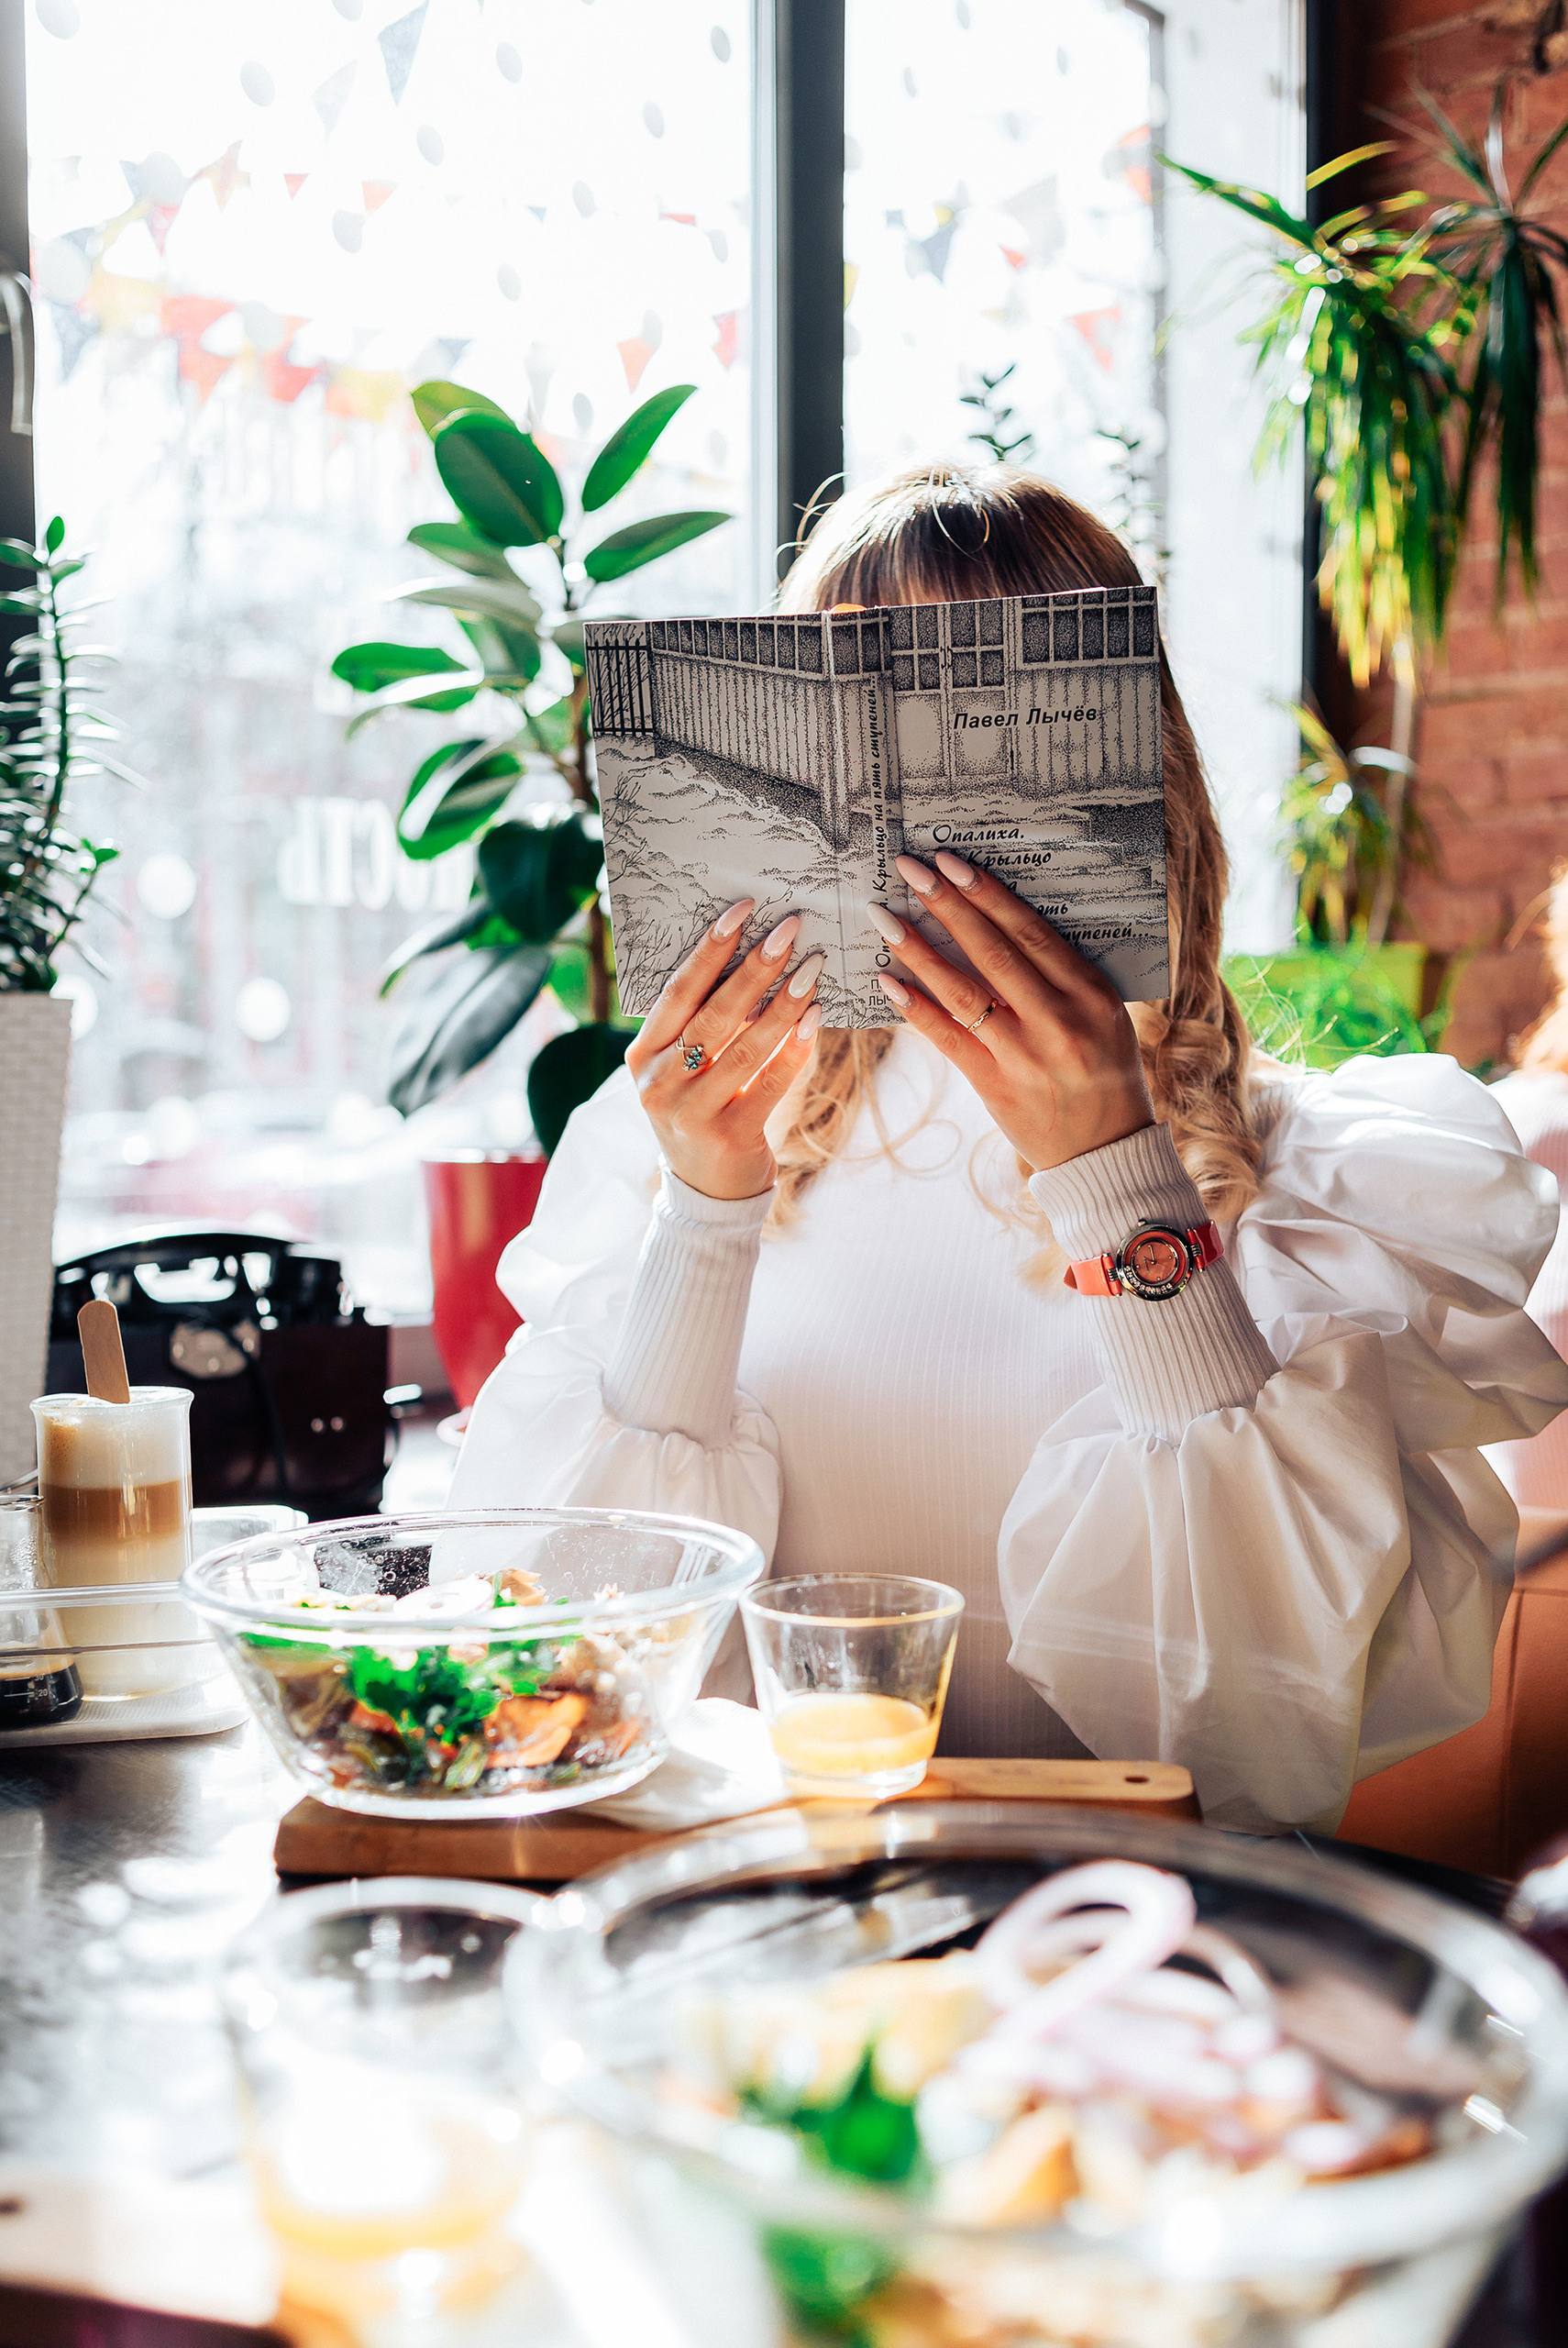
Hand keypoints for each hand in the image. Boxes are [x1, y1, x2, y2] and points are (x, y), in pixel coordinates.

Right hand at [625, 901, 824, 1199]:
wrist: (707, 1189)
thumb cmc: (701, 1108)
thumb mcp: (685, 1067)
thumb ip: (704, 1022)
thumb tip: (755, 956)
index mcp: (642, 1054)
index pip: (677, 991)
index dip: (710, 948)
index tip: (743, 909)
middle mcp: (658, 1082)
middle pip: (713, 1014)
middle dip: (754, 967)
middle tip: (789, 930)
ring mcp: (691, 1112)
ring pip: (745, 1047)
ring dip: (783, 1004)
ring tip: (811, 970)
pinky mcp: (729, 1136)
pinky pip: (770, 1083)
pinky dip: (794, 1049)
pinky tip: (815, 1018)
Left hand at [868, 853, 1153, 1171]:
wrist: (1106, 1150)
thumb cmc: (1104, 1072)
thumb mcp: (1104, 1015)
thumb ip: (1062, 976)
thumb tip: (1002, 927)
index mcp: (1091, 992)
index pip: (1030, 931)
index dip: (987, 894)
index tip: (951, 863)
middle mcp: (1059, 1019)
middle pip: (993, 951)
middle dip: (947, 906)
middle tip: (910, 870)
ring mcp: (1025, 1054)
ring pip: (963, 991)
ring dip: (919, 950)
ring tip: (885, 918)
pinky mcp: (997, 1086)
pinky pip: (948, 1039)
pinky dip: (916, 1008)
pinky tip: (888, 981)